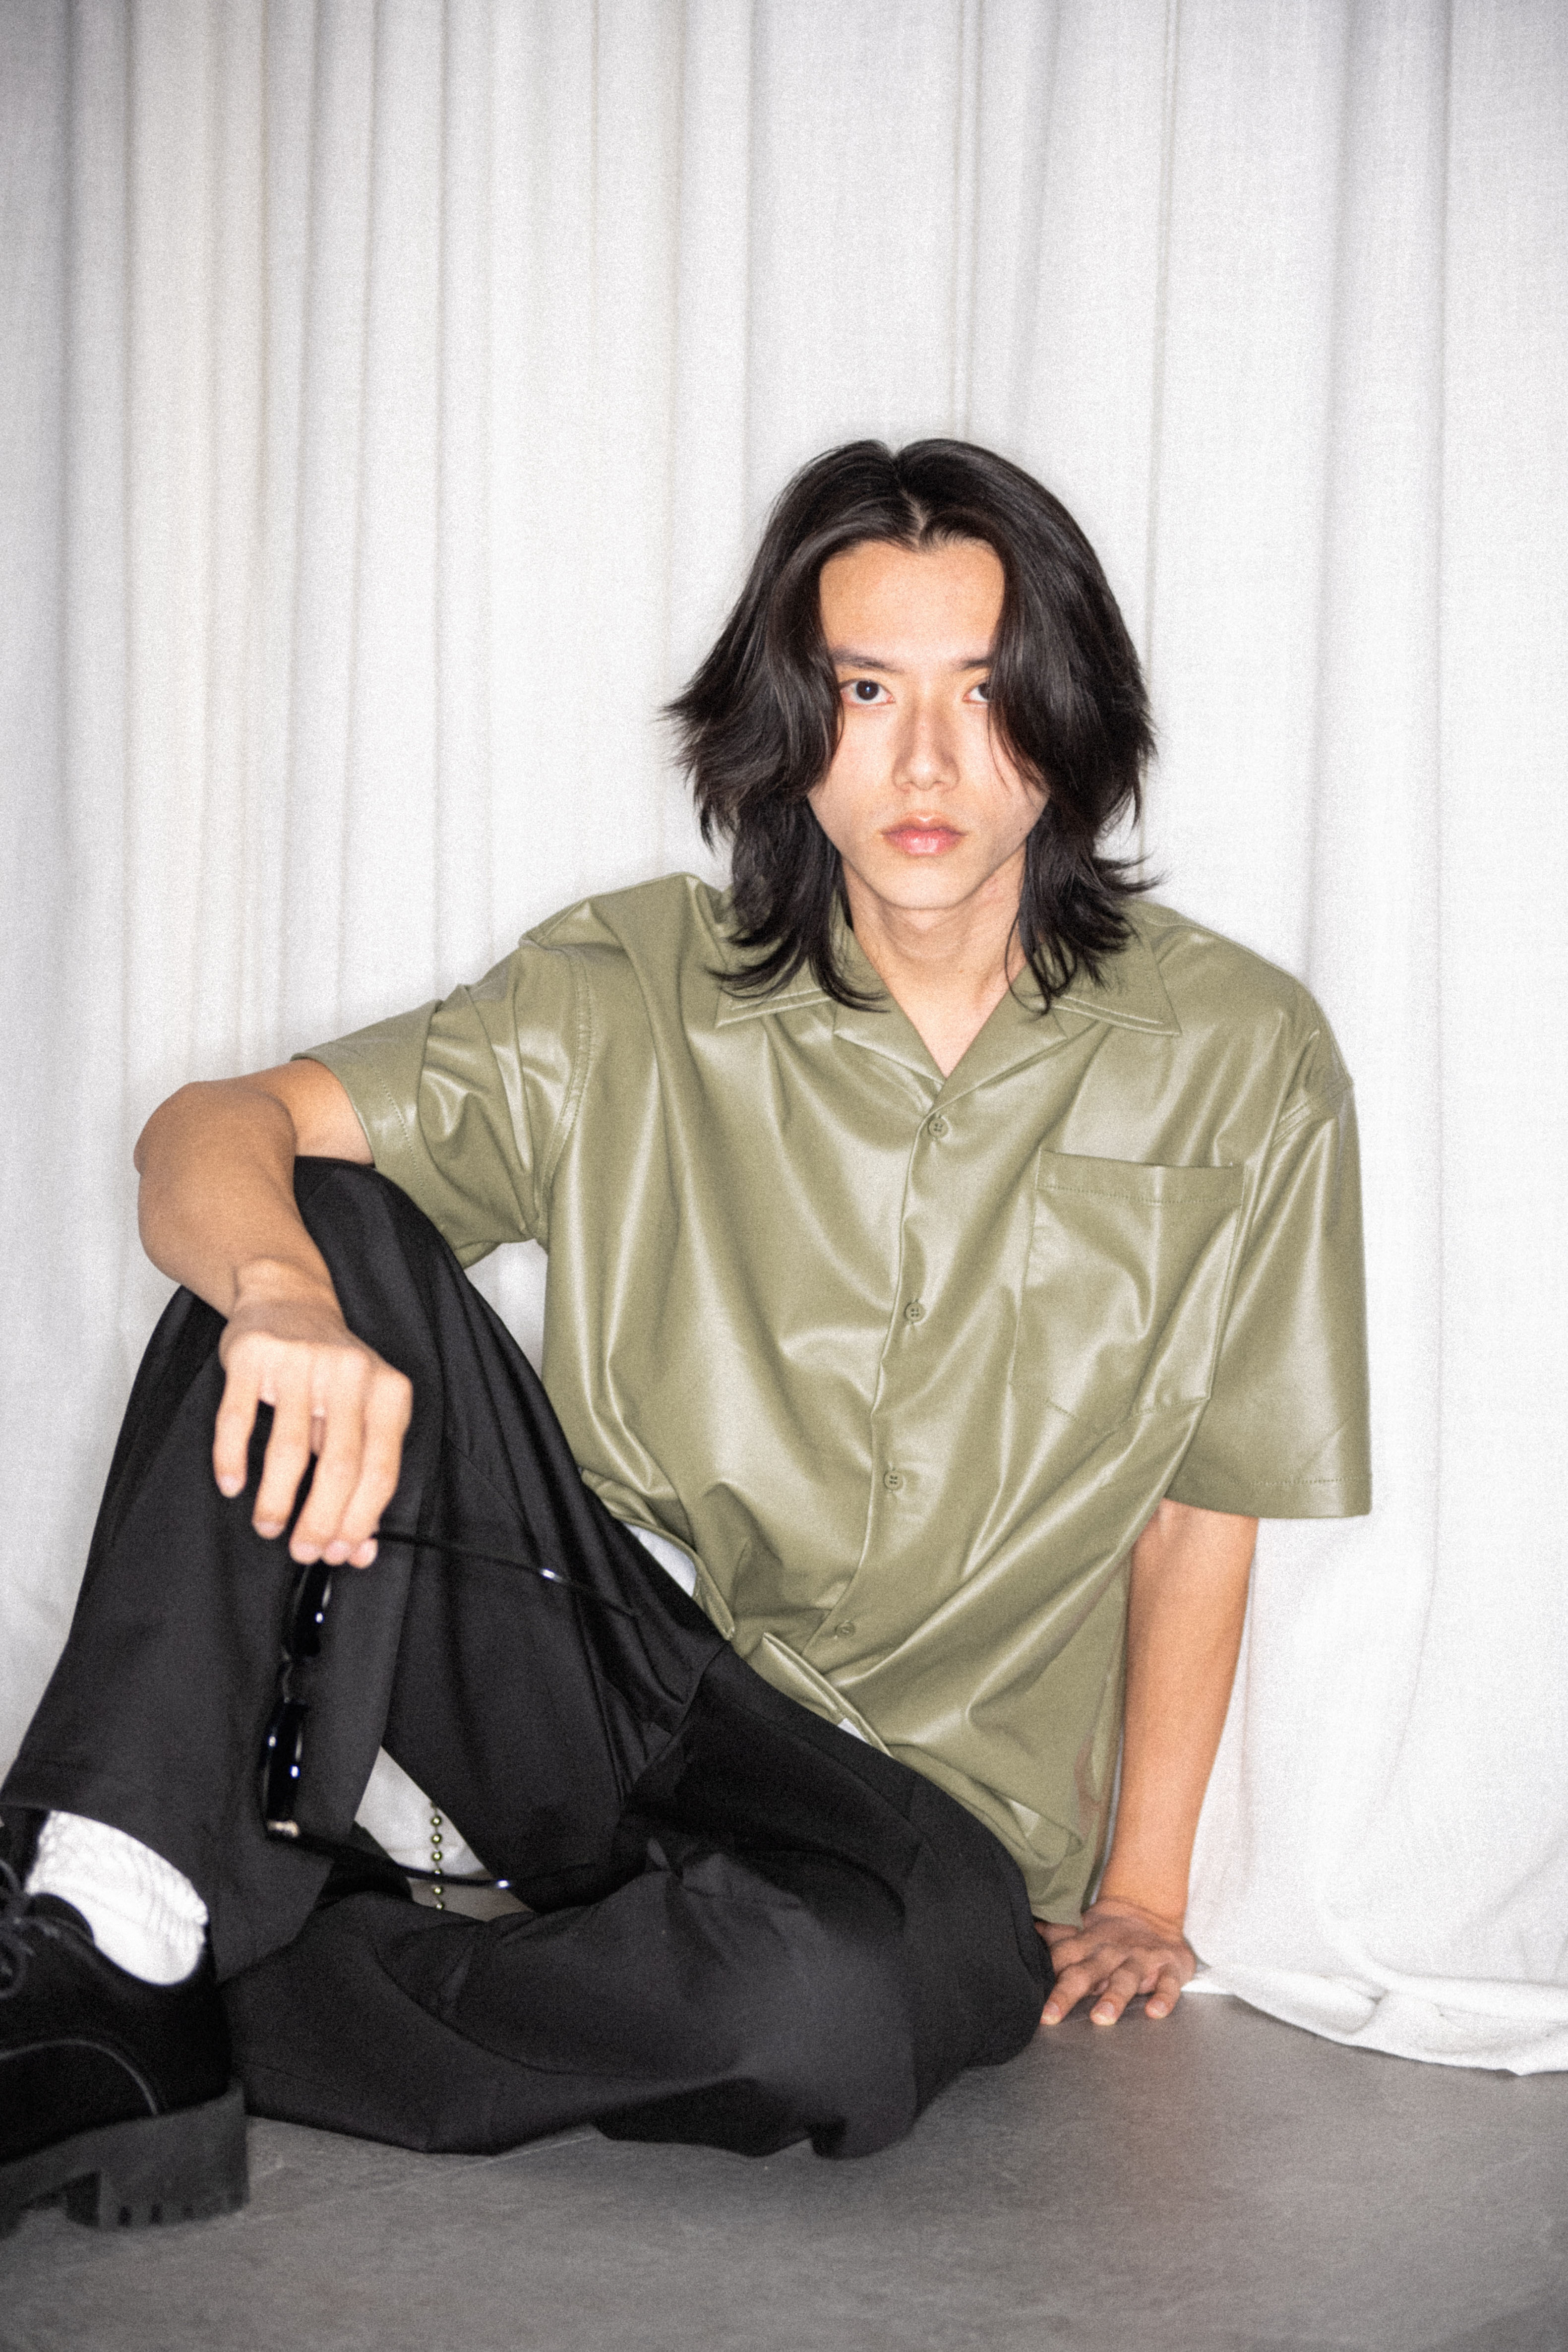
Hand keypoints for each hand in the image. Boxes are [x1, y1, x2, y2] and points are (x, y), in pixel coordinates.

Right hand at [213, 1267, 411, 1567]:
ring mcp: (300, 1362)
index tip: (341, 1552)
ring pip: (289, 1448)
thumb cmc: (329, 1370)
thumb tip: (359, 1548)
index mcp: (388, 1391)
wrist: (287, 1299)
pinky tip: (232, 1484)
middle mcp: (350, 1373)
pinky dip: (232, 1460)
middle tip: (304, 1552)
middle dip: (320, 1521)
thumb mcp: (361, 1413)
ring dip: (276, 1500)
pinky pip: (237, 1419)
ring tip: (269, 1526)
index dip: (360, 1519)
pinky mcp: (253, 1356)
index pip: (381, 1469)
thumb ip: (363, 1476)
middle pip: (339, 1465)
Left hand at [1036, 1899, 1194, 2025]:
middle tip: (1050, 2016)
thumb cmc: (1108, 1932)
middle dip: (1067, 1993)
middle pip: (1086, 1972)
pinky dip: (1163, 1997)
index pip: (1062, 1958)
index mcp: (1087, 1944)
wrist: (1151, 1910)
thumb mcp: (1081, 1931)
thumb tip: (1024, 1933)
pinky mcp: (1169, 1967)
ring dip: (1114, 1997)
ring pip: (1126, 1978)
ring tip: (1101, 2017)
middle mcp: (1111, 1951)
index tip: (1026, 1995)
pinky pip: (1169, 1984)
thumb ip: (1054, 1937)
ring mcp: (1141, 1959)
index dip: (1045, 1974)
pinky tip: (1155, 2012)